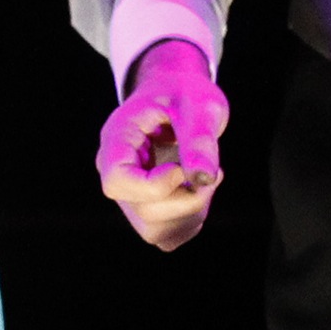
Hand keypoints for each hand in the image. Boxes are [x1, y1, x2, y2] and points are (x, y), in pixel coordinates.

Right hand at [97, 40, 229, 250]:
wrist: (178, 95)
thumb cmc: (185, 93)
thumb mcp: (199, 104)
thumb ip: (200, 138)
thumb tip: (205, 178)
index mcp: (117, 138)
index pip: (117, 181)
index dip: (154, 186)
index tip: (184, 169)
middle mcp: (115, 171)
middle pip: (142, 211)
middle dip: (188, 198)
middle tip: (215, 171)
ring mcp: (129, 194)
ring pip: (154, 230)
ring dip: (192, 212)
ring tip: (207, 178)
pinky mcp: (147, 209)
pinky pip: (166, 236)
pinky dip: (190, 221)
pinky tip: (199, 191)